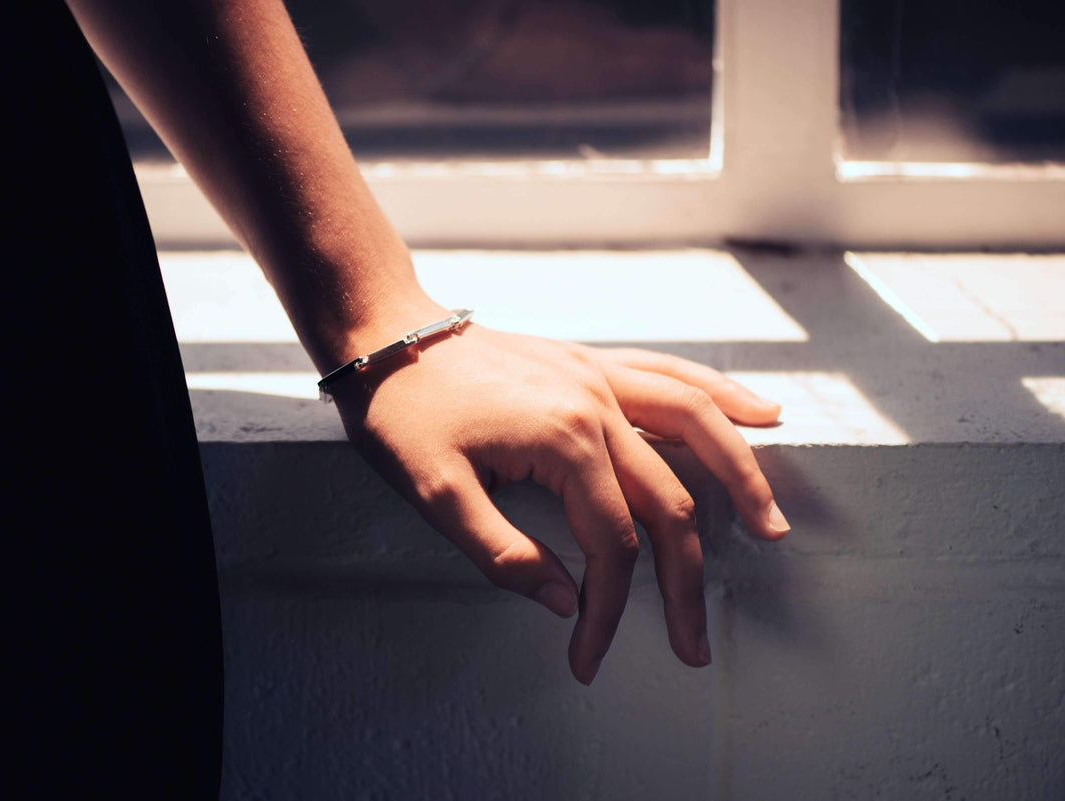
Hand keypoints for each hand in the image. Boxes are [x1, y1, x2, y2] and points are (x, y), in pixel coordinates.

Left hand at [330, 317, 787, 684]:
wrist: (385, 336)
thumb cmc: (402, 414)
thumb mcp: (435, 496)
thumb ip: (504, 555)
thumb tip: (568, 603)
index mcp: (563, 443)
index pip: (611, 545)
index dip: (606, 611)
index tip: (588, 658)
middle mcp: (596, 405)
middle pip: (668, 501)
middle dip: (684, 581)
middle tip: (693, 643)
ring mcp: (598, 377)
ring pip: (696, 426)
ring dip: (741, 477)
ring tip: (771, 526)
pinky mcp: (591, 363)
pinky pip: (672, 376)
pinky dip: (720, 395)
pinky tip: (757, 412)